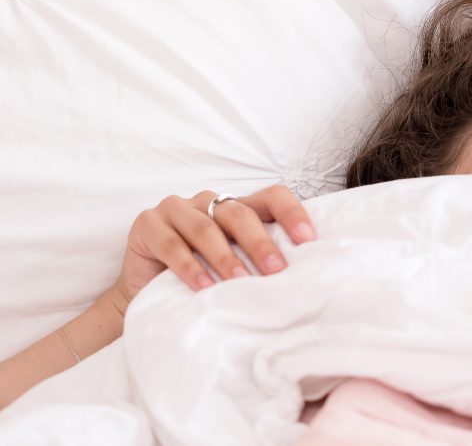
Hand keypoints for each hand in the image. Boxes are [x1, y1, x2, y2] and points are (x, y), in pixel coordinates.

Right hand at [109, 185, 316, 305]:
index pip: (272, 197)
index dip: (292, 213)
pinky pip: (172, 244)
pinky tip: (203, 286)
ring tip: (241, 282)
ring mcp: (176, 208)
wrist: (144, 293)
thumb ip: (257, 262)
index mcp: (235, 206)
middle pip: (240, 214)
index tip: (309, 240)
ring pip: (206, 228)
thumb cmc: (199, 278)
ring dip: (225, 258)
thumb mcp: (232, 266)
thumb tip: (302, 278)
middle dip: (260, 243)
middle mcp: (208, 201)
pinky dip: (190, 267)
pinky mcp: (147, 224)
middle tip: (277, 271)